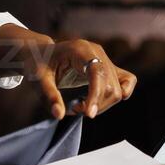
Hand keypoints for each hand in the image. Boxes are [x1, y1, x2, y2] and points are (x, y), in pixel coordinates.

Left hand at [0, 26, 136, 119]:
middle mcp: (96, 51)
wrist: (41, 55)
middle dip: (95, 104)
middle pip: (110, 85)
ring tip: (79, 105)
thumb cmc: (37, 64)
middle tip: (74, 108)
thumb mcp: (37, 79)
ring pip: (118, 89)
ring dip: (101, 104)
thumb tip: (59, 115)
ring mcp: (104, 58)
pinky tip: (99, 101)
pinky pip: (127, 81)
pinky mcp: (108, 67)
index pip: (97, 72)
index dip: (96, 94)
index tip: (88, 114)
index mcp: (80, 50)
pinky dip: (118, 95)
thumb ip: (49, 95)